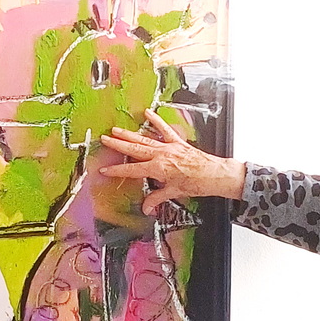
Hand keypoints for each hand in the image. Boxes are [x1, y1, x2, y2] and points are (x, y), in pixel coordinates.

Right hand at [99, 109, 245, 214]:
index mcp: (158, 169)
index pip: (132, 169)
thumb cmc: (197, 183)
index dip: (117, 170)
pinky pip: (165, 130)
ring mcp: (169, 147)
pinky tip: (148, 113)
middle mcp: (161, 155)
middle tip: (105, 139)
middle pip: (134, 149)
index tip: (105, 170)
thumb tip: (146, 207)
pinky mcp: (178, 142)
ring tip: (116, 129)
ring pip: (144, 139)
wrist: (214, 174)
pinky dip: (156, 121)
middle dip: (118, 145)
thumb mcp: (174, 193)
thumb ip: (157, 198)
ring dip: (129, 134)